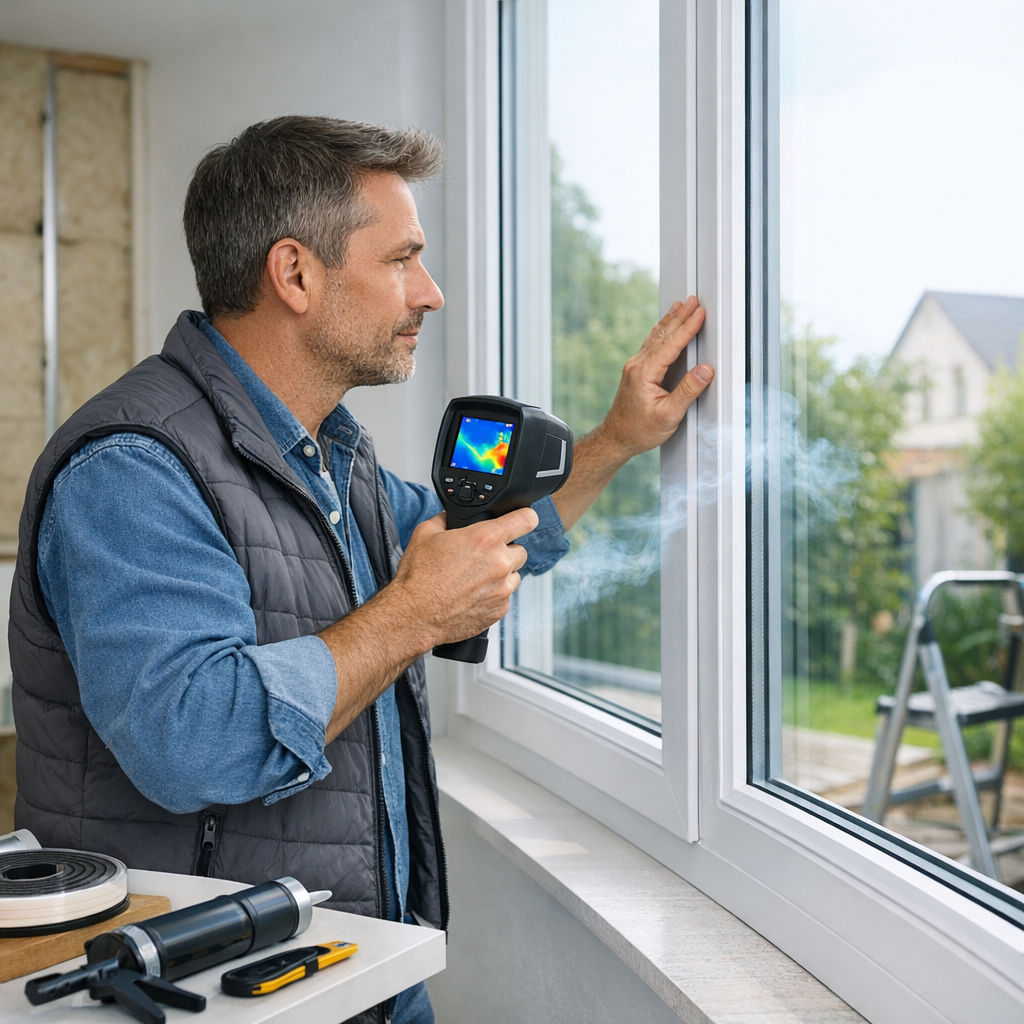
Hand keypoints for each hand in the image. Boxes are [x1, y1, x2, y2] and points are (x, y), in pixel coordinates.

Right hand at [318, 505, 537, 741]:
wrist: (413, 615)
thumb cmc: (418, 577)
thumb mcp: (425, 533)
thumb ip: (445, 519)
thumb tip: (452, 515)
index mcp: (485, 539)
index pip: (526, 519)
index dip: (524, 517)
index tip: (522, 520)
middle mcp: (499, 563)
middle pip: (521, 550)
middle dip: (505, 551)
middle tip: (483, 557)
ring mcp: (502, 589)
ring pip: (515, 575)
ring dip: (501, 574)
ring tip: (476, 579)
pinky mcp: (500, 610)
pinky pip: (505, 597)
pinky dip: (494, 595)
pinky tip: (473, 595)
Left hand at [551, 296, 710, 529]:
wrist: (616, 438)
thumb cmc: (639, 431)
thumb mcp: (668, 416)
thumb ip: (688, 392)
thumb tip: (706, 371)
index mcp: (645, 373)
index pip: (671, 344)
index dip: (688, 327)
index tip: (701, 313)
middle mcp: (637, 365)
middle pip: (663, 335)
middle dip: (680, 316)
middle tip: (694, 300)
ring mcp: (634, 367)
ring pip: (655, 337)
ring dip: (670, 320)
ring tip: (682, 305)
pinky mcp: (635, 371)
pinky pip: (650, 344)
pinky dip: (661, 331)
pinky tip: (664, 325)